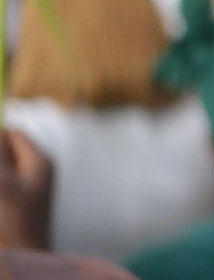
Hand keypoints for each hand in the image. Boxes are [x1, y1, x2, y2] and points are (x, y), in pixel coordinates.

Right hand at [0, 131, 52, 248]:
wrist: (29, 247)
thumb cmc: (17, 216)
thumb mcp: (3, 183)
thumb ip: (0, 154)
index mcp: (40, 160)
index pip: (14, 134)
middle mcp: (40, 166)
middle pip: (10, 148)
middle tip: (2, 183)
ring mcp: (34, 179)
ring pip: (7, 163)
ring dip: (0, 171)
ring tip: (4, 191)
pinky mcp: (25, 191)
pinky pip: (8, 177)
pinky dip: (2, 180)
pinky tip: (2, 193)